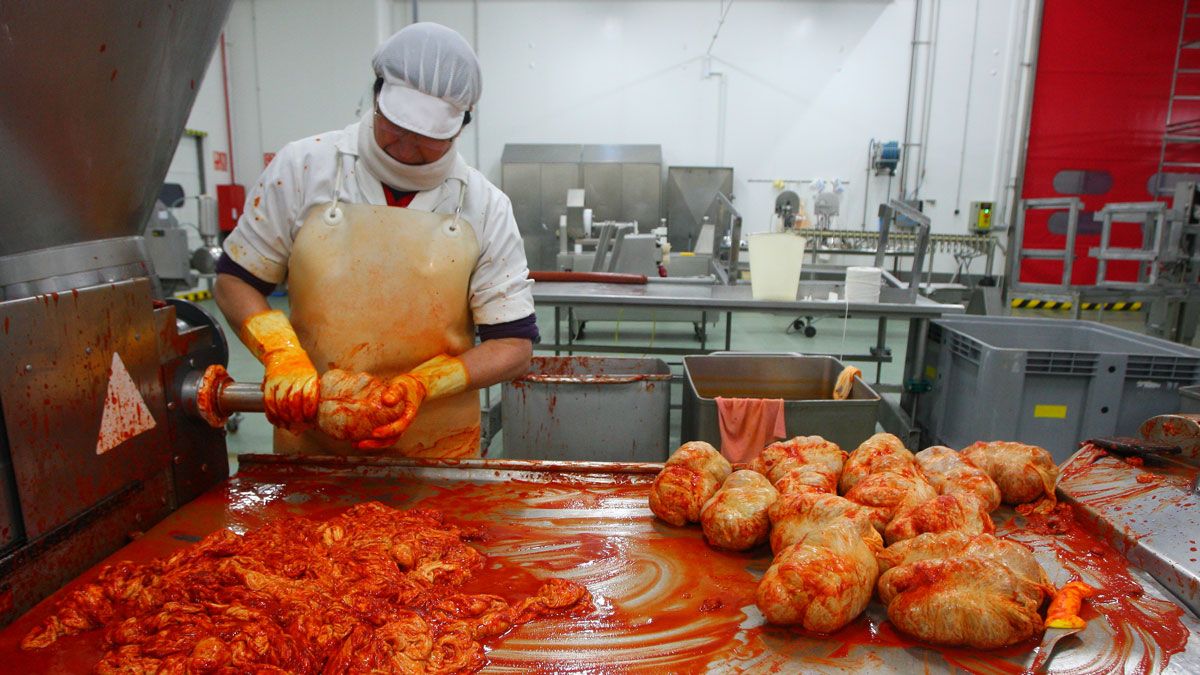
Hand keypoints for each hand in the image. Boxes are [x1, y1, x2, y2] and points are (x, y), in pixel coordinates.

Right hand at [241, 310, 318, 428]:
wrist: (280, 348)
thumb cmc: (298, 364)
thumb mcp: (310, 374)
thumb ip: (310, 391)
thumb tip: (314, 410)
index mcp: (308, 378)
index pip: (309, 399)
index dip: (308, 413)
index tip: (309, 422)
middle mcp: (294, 380)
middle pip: (294, 405)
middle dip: (295, 419)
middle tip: (298, 428)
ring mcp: (280, 382)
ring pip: (280, 406)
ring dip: (283, 419)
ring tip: (287, 426)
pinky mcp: (269, 383)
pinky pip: (268, 402)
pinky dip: (271, 414)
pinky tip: (275, 421)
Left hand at [318, 370, 426, 447]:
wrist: (412, 387)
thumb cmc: (407, 387)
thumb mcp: (401, 386)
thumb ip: (395, 392)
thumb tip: (387, 400)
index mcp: (408, 416)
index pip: (400, 427)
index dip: (388, 432)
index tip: (374, 433)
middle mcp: (403, 425)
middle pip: (392, 439)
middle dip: (376, 443)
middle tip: (361, 443)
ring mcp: (396, 426)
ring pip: (386, 440)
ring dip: (372, 444)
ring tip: (356, 444)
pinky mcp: (389, 425)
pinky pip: (381, 436)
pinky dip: (370, 439)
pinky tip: (357, 438)